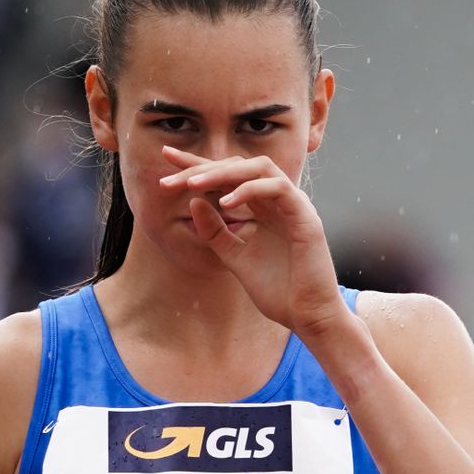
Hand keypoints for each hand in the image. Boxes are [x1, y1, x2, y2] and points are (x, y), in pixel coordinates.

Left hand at [157, 146, 349, 337]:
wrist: (307, 316)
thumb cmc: (277, 291)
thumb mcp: (234, 257)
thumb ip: (215, 231)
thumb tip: (193, 201)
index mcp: (264, 207)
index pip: (228, 175)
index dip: (197, 164)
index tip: (166, 157)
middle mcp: (279, 200)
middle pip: (239, 165)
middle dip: (202, 167)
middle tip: (170, 179)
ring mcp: (294, 205)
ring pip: (259, 167)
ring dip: (223, 172)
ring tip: (193, 184)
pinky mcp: (306, 216)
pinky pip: (277, 188)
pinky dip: (249, 190)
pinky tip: (224, 202)